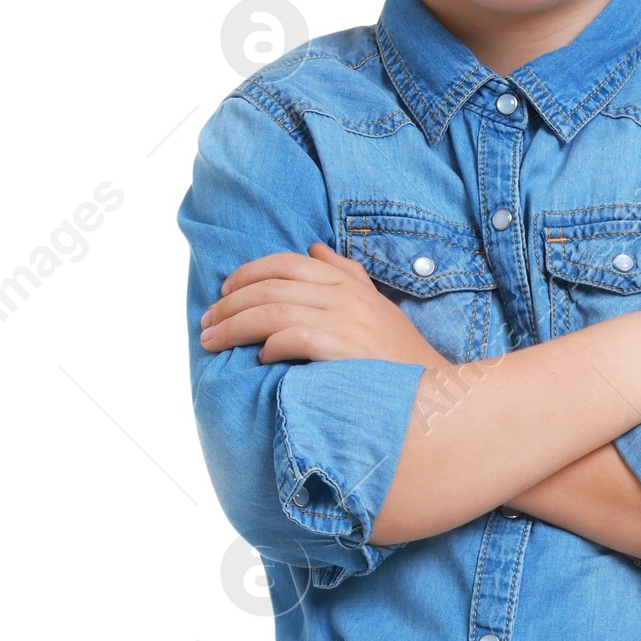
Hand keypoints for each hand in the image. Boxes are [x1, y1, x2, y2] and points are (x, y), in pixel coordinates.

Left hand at [199, 240, 430, 365]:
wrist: (434, 393)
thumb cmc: (401, 357)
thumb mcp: (376, 305)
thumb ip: (346, 273)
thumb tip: (315, 247)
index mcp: (347, 281)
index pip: (287, 262)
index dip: (249, 272)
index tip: (224, 290)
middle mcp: (343, 294)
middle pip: (270, 285)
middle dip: (229, 303)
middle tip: (206, 322)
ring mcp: (343, 319)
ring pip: (271, 310)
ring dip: (234, 326)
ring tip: (212, 342)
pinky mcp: (340, 347)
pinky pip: (290, 337)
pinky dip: (268, 346)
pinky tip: (259, 358)